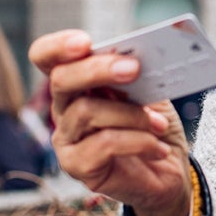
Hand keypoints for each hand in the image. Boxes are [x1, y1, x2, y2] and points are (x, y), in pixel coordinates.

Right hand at [28, 29, 191, 215]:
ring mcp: (66, 138)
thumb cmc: (156, 127)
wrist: (169, 173)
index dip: (57, 47)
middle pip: (61, 80)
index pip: (46, 57)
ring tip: (160, 124)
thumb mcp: (150, 92)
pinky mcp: (76, 166)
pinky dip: (138, 141)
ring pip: (87, 111)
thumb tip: (134, 57)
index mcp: (77, 82)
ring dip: (132, 115)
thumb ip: (136, 74)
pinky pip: (104, 144)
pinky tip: (158, 148)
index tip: (84, 42)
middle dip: (98, 70)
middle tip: (134, 68)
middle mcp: (64, 108)